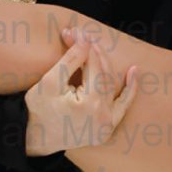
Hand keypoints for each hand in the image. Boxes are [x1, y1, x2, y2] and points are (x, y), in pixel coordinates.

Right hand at [24, 26, 136, 157]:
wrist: (37, 139)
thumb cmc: (40, 110)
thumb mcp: (49, 82)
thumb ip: (70, 60)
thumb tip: (86, 40)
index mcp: (89, 104)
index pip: (91, 65)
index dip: (83, 45)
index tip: (74, 31)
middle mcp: (104, 115)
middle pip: (103, 73)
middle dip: (92, 52)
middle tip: (80, 36)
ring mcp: (108, 124)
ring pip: (111, 85)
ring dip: (105, 64)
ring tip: (95, 46)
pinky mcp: (109, 128)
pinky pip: (123, 105)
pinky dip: (129, 89)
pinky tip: (133, 71)